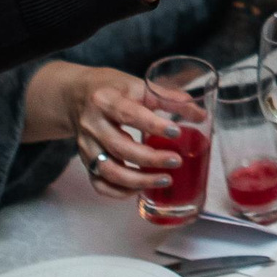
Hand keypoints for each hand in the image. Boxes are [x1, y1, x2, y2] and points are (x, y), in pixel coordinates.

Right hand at [27, 60, 195, 195]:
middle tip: (176, 161)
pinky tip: (141, 189)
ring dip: (137, 180)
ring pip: (108, 170)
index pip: (128, 114)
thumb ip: (168, 97)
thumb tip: (200, 115)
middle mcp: (92, 124)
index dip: (153, 125)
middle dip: (149, 159)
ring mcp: (86, 146)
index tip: (176, 132)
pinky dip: (119, 191)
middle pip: (119, 147)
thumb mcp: (137, 85)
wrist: (76, 96)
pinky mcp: (85, 161)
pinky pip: (99, 183)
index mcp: (105, 100)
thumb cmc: (113, 89)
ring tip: (165, 180)